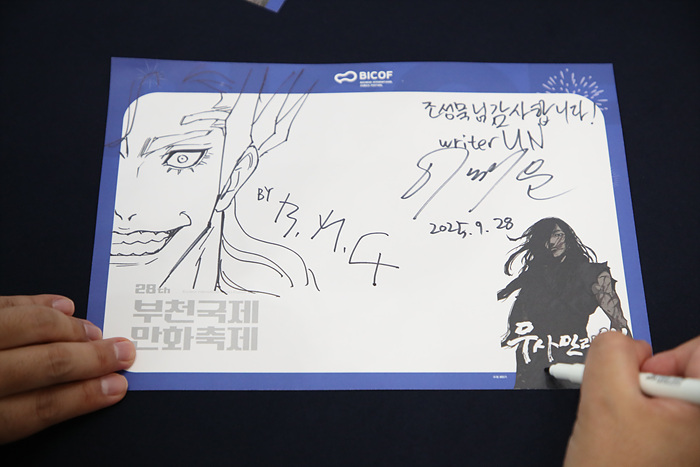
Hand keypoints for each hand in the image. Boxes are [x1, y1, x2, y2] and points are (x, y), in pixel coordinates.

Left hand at [0, 295, 134, 443]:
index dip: (85, 396)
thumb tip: (78, 398)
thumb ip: (20, 417)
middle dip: (93, 358)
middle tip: (123, 353)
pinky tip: (61, 306)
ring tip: (93, 332)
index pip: (41, 407)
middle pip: (47, 363)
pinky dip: (36, 302)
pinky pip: (3, 304)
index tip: (116, 388)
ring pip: (29, 326)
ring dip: (70, 328)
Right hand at [564, 331, 699, 465]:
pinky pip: (669, 417)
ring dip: (644, 404)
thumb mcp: (602, 395)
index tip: (643, 383)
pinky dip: (648, 422)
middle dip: (649, 382)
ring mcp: (698, 441)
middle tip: (632, 412)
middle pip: (685, 370)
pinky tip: (634, 445)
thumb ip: (612, 350)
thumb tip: (625, 342)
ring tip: (630, 434)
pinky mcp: (688, 450)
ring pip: (672, 395)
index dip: (662, 358)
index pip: (698, 347)